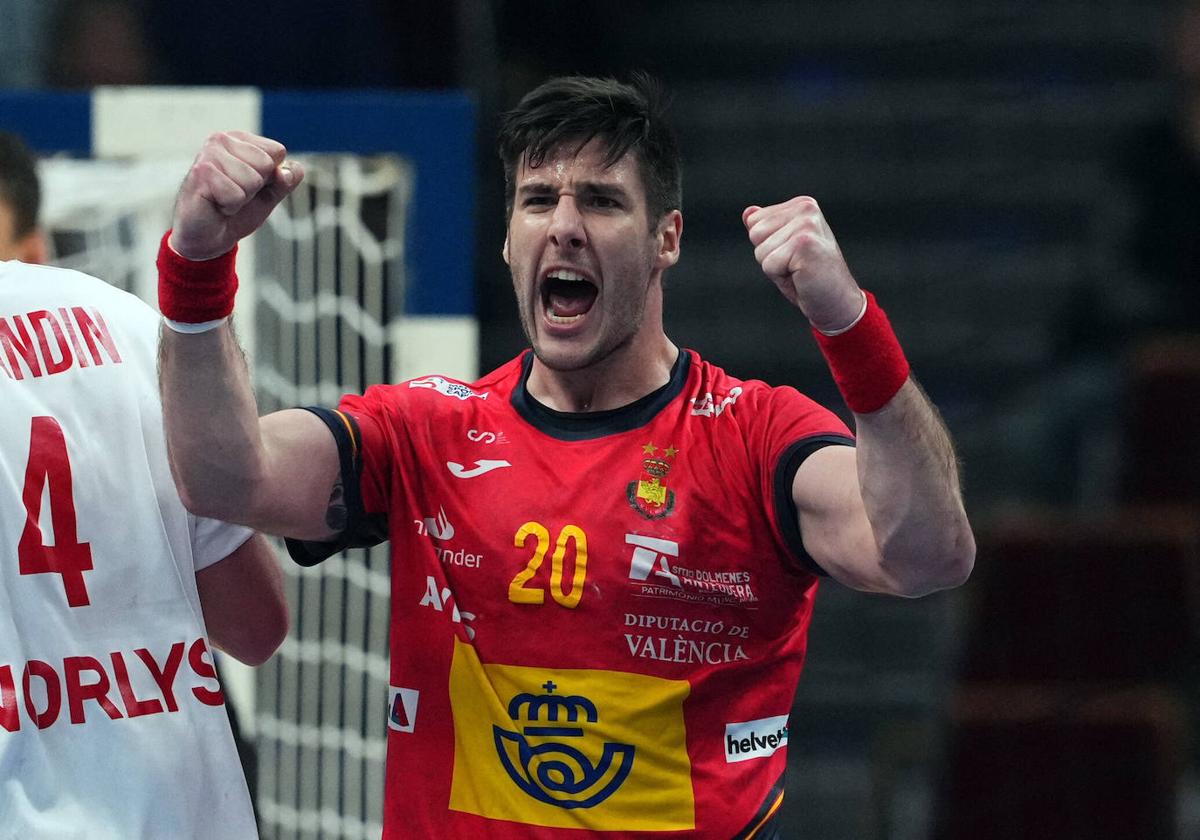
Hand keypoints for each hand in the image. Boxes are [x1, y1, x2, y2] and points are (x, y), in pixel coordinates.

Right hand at [169, 131, 304, 260]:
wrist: (207, 237)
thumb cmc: (235, 212)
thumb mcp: (268, 196)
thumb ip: (285, 181)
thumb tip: (293, 169)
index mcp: (240, 140)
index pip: (277, 151)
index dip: (271, 177)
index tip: (250, 186)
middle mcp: (222, 140)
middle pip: (266, 164)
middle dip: (256, 188)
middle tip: (235, 195)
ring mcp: (209, 154)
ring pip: (253, 179)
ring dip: (242, 198)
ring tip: (224, 199)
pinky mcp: (201, 172)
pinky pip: (237, 194)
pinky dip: (230, 206)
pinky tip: (215, 204)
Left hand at [743, 197, 863, 332]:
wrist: (837, 301)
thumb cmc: (808, 276)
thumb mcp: (782, 248)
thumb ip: (766, 228)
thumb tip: (748, 212)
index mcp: (802, 205)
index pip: (755, 220)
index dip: (767, 245)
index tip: (791, 254)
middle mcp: (806, 209)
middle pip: (755, 233)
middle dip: (769, 256)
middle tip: (795, 265)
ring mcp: (806, 225)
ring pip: (761, 250)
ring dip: (776, 268)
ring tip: (799, 270)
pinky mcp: (804, 244)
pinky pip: (769, 265)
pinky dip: (780, 277)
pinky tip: (802, 276)